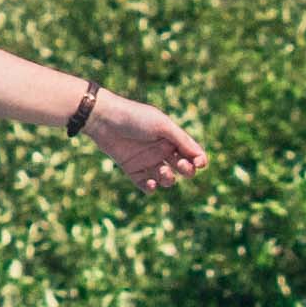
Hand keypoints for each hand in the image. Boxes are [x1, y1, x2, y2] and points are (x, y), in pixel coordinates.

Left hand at [87, 93, 203, 188]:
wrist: (104, 119)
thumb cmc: (135, 118)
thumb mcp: (162, 126)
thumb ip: (182, 141)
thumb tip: (202, 157)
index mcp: (171, 137)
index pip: (191, 152)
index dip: (198, 160)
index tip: (199, 164)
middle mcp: (161, 149)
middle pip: (182, 167)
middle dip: (186, 170)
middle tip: (180, 166)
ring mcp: (147, 160)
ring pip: (165, 178)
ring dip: (168, 179)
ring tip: (163, 173)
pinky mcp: (132, 169)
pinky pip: (145, 184)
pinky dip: (150, 188)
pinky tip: (150, 184)